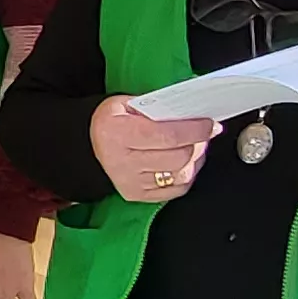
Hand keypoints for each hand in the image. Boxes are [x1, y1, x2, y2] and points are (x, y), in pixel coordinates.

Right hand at [90, 96, 217, 203]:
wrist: (88, 144)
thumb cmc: (112, 120)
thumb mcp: (126, 103)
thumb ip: (158, 107)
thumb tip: (193, 112)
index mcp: (118, 132)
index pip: (168, 136)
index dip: (194, 130)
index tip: (209, 124)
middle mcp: (122, 161)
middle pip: (178, 157)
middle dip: (199, 143)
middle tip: (205, 133)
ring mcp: (130, 181)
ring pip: (181, 174)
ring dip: (196, 159)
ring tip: (197, 146)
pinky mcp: (138, 194)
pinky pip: (176, 190)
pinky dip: (187, 175)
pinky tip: (187, 163)